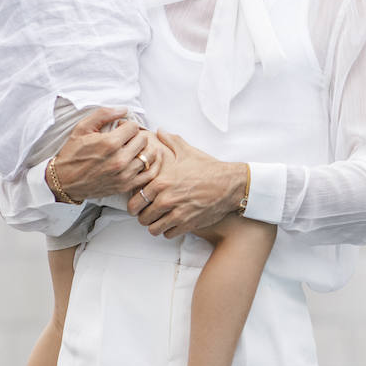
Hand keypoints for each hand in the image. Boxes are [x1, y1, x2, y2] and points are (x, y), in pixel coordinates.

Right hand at [49, 107, 159, 202]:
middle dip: (136, 135)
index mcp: (110, 143)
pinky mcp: (126, 186)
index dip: (127, 125)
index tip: (120, 129)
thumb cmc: (72, 154)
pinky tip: (142, 160)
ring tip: (135, 148)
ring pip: (150, 156)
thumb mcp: (82, 128)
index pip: (134, 126)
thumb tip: (124, 109)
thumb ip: (104, 114)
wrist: (64, 181)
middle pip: (144, 140)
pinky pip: (150, 174)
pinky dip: (150, 165)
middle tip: (127, 138)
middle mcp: (120, 160)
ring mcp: (124, 175)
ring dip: (145, 149)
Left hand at [131, 131, 246, 238]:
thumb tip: (160, 131)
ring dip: (155, 225)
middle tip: (149, 213)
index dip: (135, 204)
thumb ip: (170, 141)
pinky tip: (173, 223)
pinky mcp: (188, 224)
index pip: (135, 201)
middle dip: (143, 216)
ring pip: (153, 229)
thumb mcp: (187, 152)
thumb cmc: (209, 168)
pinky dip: (168, 230)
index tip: (140, 203)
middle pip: (142, 218)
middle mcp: (166, 200)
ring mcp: (177, 214)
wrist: (230, 184)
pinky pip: (168, 234)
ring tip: (160, 220)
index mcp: (161, 182)